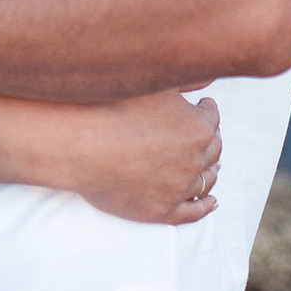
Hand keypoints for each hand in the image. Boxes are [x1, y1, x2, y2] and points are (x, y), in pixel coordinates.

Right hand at [69, 91, 222, 224]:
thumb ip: (185, 78)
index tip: (202, 105)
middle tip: (204, 132)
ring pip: (206, 180)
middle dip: (210, 139)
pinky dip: (205, 207)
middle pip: (212, 150)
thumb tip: (207, 77)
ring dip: (209, 170)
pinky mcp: (162, 210)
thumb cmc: (111, 108)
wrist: (78, 144)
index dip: (206, 109)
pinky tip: (210, 202)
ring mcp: (179, 188)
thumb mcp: (154, 82)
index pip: (212, 118)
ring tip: (209, 164)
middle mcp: (194, 160)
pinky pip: (192, 213)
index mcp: (197, 128)